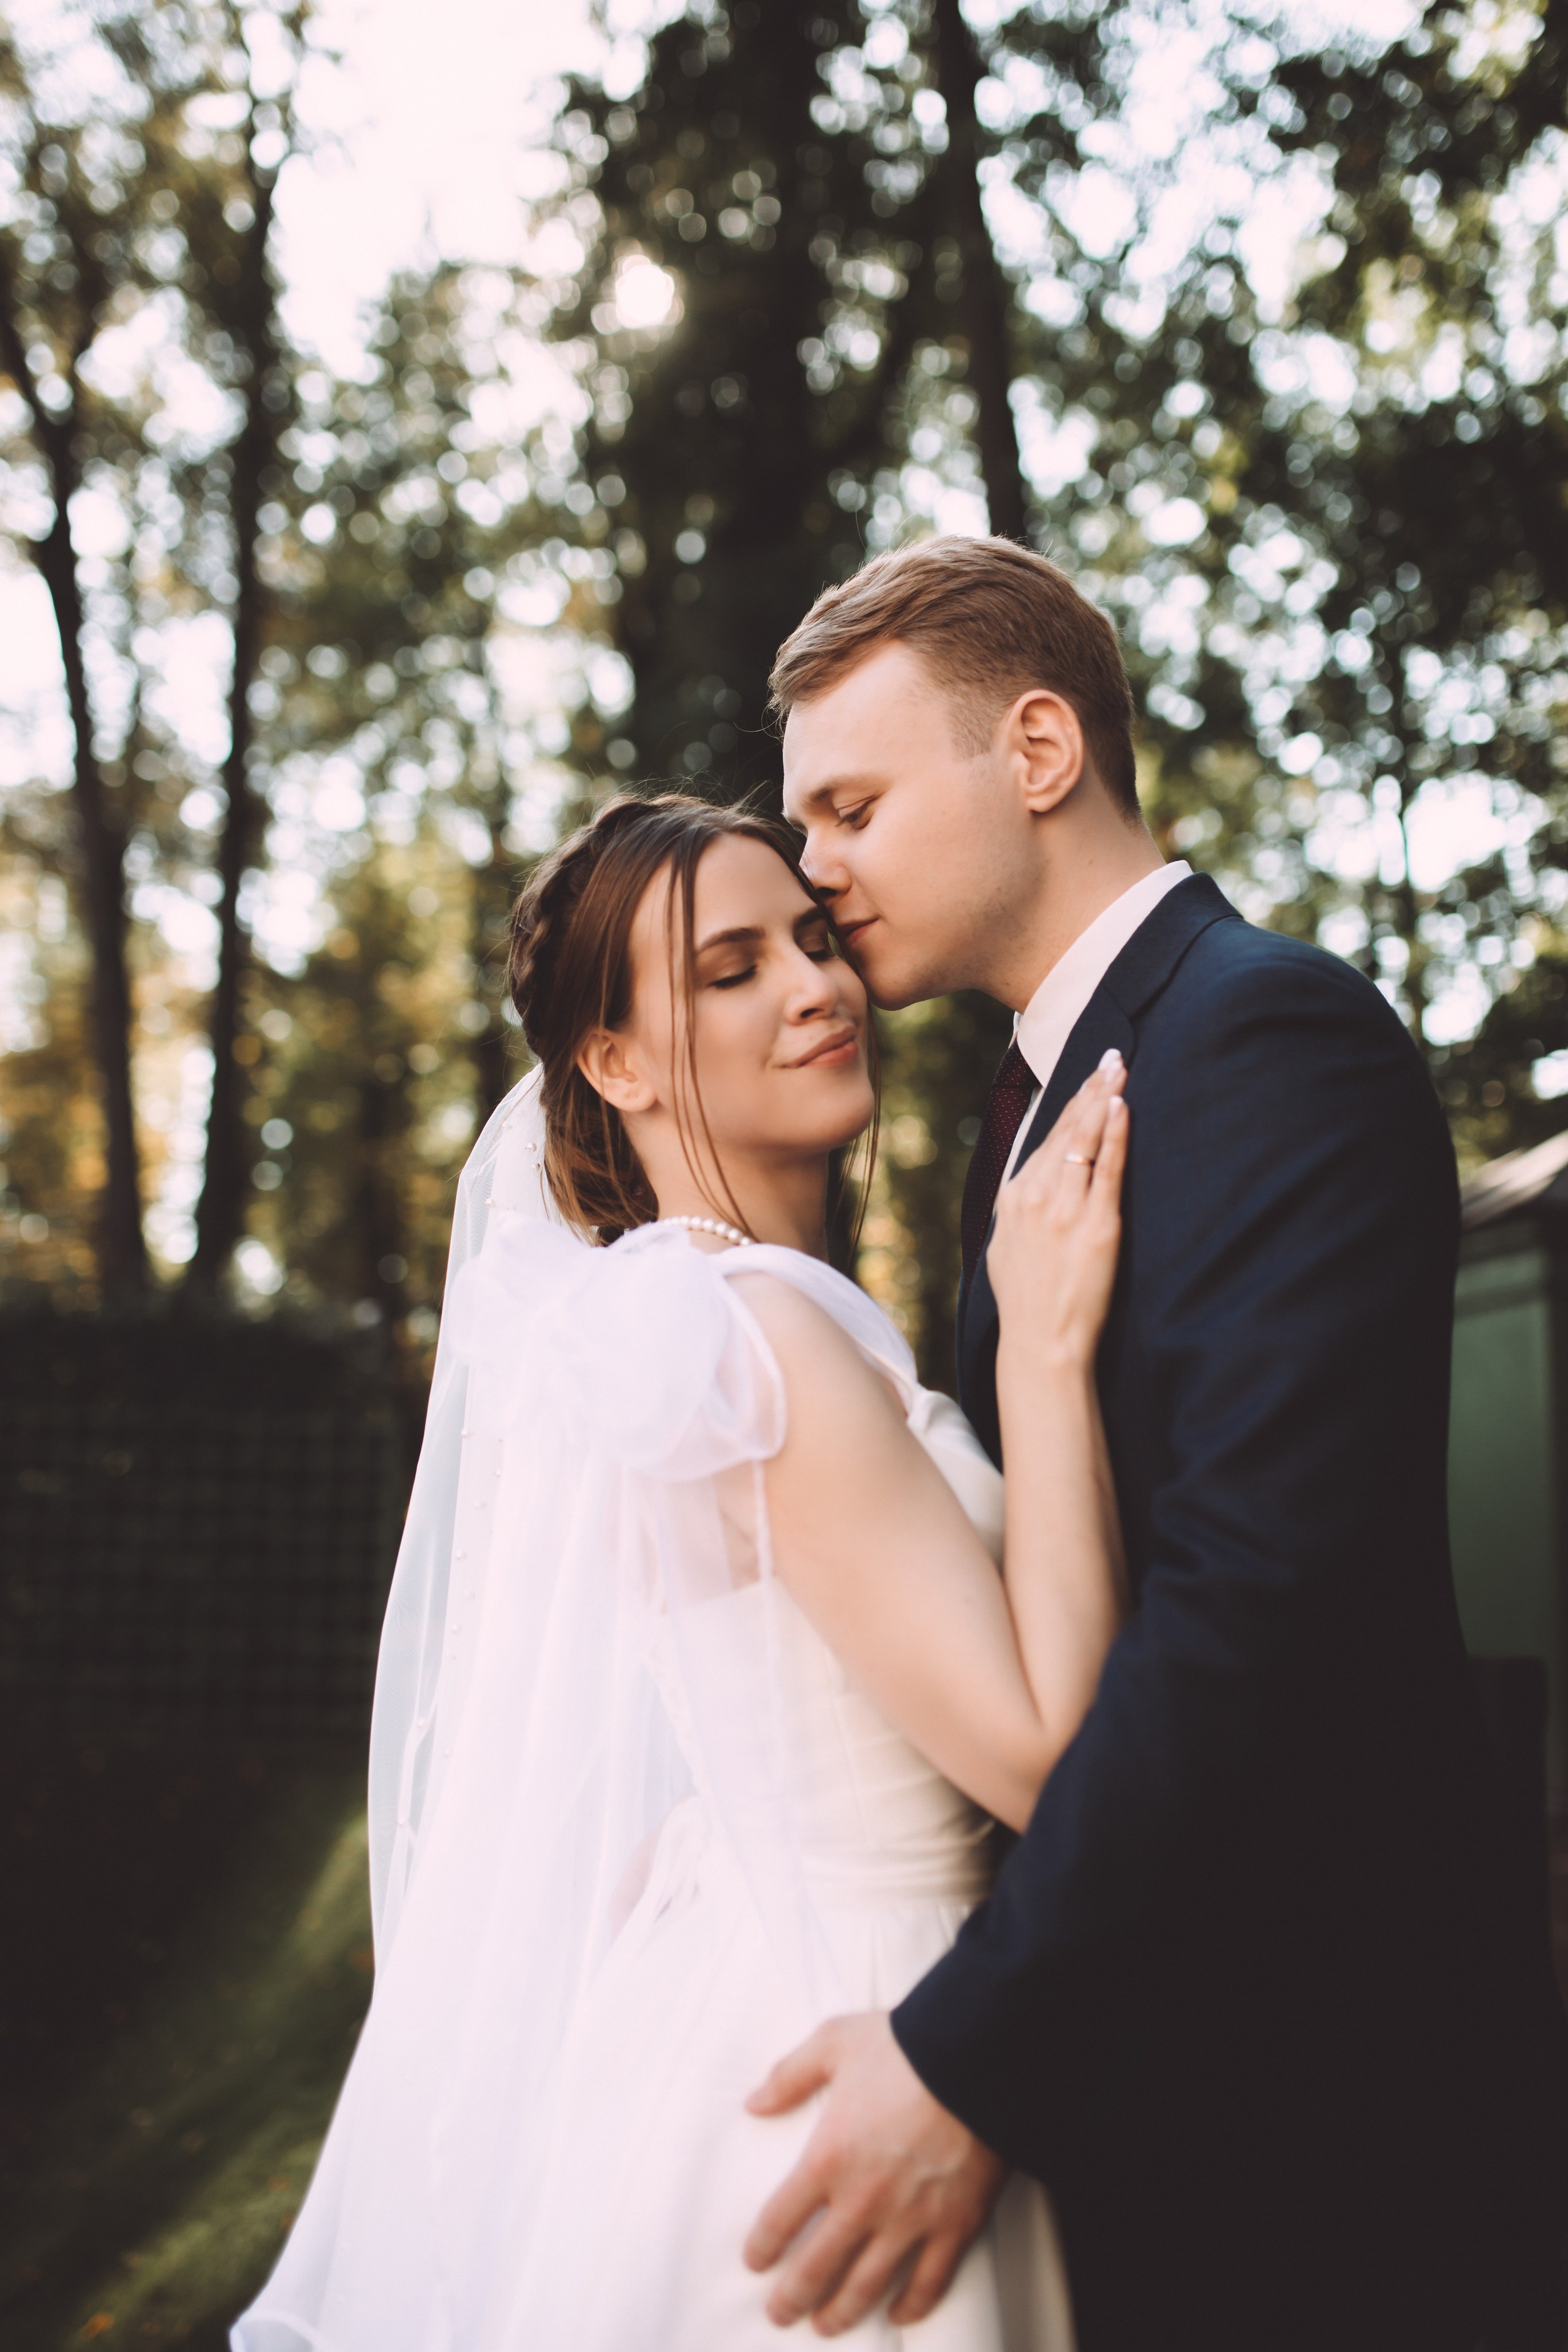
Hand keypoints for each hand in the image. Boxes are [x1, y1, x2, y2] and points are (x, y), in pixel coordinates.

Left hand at [743, 2012, 1006, 2335]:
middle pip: (817, 2266)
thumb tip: (754, 2102)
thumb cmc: (903, 2046)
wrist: (976, 2057)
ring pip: (868, 2285)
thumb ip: (790, 2075)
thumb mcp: (834, 2043)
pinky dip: (912, 2306)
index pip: (781, 2219)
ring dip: (842, 2312)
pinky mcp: (955, 2226)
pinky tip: (897, 2316)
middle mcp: (864, 2200)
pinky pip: (930, 2282)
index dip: (763, 2248)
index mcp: (828, 2158)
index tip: (755, 2263)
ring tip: (825, 2327)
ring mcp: (911, 2220)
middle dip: (793, 2297)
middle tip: (780, 2314)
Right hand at [987, 1050, 1127, 1376]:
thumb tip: (1032, 1185)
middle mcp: (1036, 1195)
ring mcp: (1065, 1208)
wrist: (1040, 1342)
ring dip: (1104, 1098)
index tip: (1088, 1077)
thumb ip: (1020, 1209)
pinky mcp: (1096, 1225)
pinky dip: (1114, 1134)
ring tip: (1120, 1069)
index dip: (1070, 1104)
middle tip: (1112, 1057)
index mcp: (1014, 1196)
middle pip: (1066, 1128)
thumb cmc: (1027, 1301)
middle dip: (1090, 1088)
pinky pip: (1107, 1168)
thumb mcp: (1007, 1246)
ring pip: (1084, 1139)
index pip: (1046, 1137)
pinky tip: (1122, 1106)